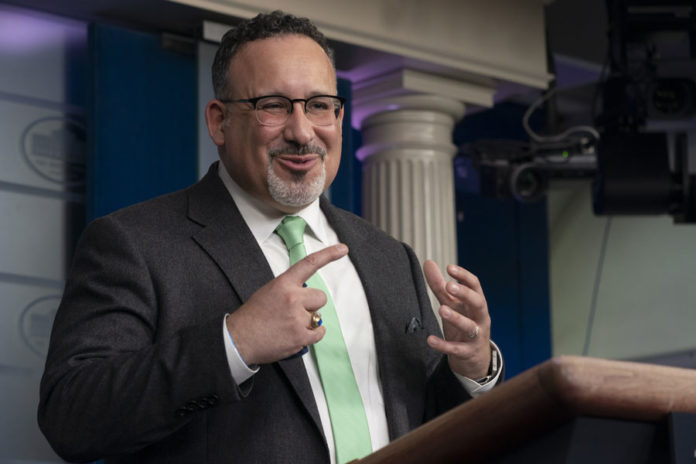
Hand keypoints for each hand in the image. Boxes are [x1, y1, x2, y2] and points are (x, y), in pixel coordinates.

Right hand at [226, 244, 348, 364]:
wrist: (239, 340)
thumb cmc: (252, 317)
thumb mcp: (268, 292)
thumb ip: (289, 289)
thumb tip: (306, 295)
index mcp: (283, 283)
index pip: (309, 264)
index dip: (328, 255)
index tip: (343, 249)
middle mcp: (293, 298)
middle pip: (320, 297)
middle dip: (312, 305)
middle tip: (295, 312)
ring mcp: (297, 318)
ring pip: (319, 317)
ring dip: (309, 322)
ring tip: (290, 326)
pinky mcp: (300, 337)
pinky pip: (319, 332)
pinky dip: (312, 335)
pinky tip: (298, 335)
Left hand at [423, 260, 490, 378]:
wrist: (475, 357)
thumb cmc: (463, 323)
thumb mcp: (452, 304)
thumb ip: (439, 286)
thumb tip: (428, 262)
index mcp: (477, 303)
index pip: (476, 286)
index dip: (464, 276)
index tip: (449, 267)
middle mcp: (480, 318)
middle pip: (478, 303)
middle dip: (465, 294)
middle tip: (450, 286)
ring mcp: (476, 336)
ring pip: (469, 326)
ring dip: (456, 318)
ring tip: (441, 309)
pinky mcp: (468, 352)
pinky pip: (456, 349)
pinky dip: (443, 345)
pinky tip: (430, 340)